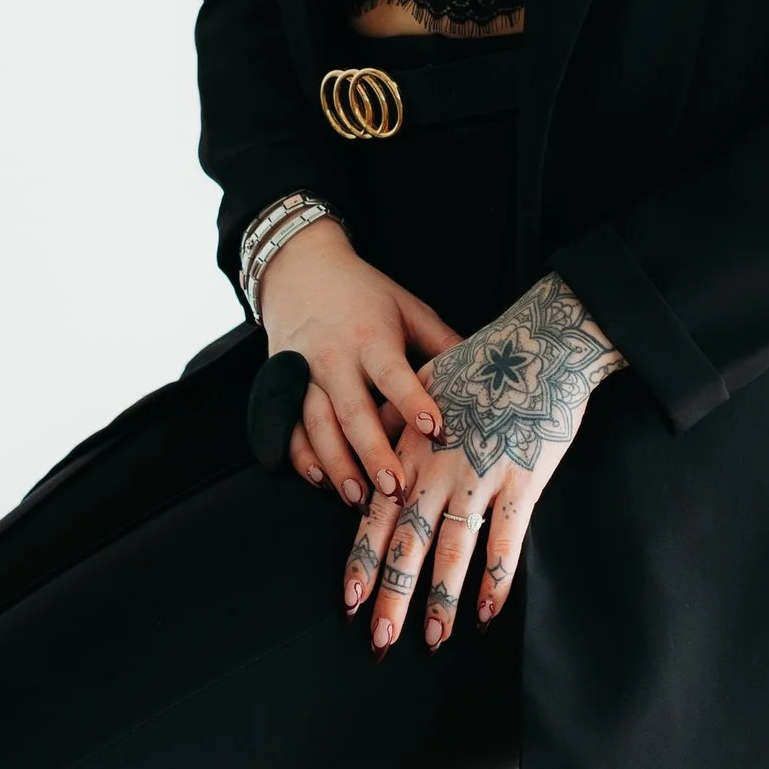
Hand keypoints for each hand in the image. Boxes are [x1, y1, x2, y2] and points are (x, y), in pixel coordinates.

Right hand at [258, 218, 459, 507]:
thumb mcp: (408, 307)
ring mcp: (304, 374)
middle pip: (353, 411)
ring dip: (337, 465)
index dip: (413, 401)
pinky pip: (289, 427)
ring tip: (358, 499)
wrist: (299, 269)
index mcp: (371, 337)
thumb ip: (443, 342)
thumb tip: (487, 373)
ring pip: (317, 425)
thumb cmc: (364, 293)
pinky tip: (321, 481)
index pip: (394, 374)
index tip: (436, 430)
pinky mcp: (281, 385)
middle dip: (373, 454)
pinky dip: (301, 456)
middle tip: (396, 490)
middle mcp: (335, 358)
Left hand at [345, 270, 620, 650]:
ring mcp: (480, 477)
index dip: (363, 562)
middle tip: (380, 642)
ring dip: (442, 599)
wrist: (540, 344)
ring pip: (453, 549)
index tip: (349, 603)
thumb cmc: (481, 364)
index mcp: (410, 450)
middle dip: (392, 596)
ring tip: (432, 639)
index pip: (376, 515)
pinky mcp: (522, 481)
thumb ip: (393, 426)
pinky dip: (497, 579)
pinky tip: (489, 615)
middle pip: (407, 543)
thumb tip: (368, 455)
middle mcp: (437, 470)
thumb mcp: (421, 386)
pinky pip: (507, 540)